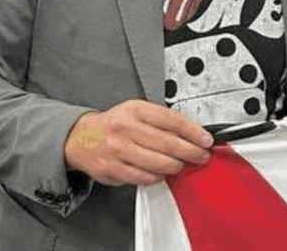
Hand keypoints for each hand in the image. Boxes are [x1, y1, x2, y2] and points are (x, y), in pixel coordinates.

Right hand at [64, 99, 212, 185]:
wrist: (80, 138)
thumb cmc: (115, 125)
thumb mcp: (137, 111)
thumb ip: (162, 120)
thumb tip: (193, 133)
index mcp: (134, 109)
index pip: (171, 120)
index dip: (193, 132)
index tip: (206, 139)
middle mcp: (124, 128)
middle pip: (167, 143)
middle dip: (190, 152)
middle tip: (201, 155)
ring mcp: (116, 150)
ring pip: (157, 163)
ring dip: (175, 166)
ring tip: (181, 164)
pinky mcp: (111, 169)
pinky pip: (143, 177)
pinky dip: (157, 177)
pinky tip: (161, 173)